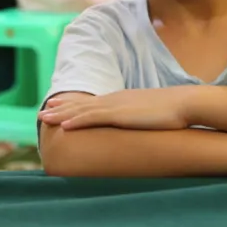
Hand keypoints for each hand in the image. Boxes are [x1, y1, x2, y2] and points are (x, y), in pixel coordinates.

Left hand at [38, 88, 195, 130]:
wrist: (184, 103)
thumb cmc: (174, 112)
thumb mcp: (152, 115)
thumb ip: (142, 119)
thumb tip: (141, 126)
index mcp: (122, 100)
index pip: (92, 103)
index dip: (73, 106)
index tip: (59, 108)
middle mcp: (115, 100)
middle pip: (82, 105)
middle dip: (61, 109)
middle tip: (43, 112)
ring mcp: (116, 107)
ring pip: (82, 111)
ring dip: (61, 115)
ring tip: (44, 118)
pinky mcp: (120, 115)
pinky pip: (92, 119)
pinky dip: (76, 121)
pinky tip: (64, 126)